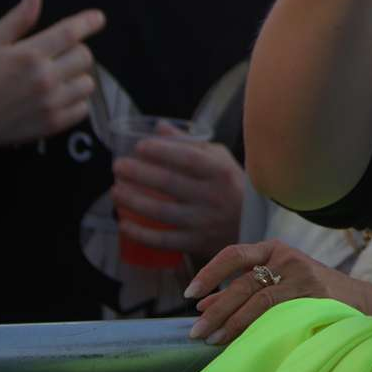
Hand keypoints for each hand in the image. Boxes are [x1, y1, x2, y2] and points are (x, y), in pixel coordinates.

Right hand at [0, 0, 104, 151]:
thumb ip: (17, 19)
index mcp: (29, 55)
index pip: (70, 33)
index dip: (88, 22)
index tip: (98, 18)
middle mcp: (44, 78)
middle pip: (85, 56)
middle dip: (75, 52)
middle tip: (58, 56)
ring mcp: (51, 103)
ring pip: (88, 82)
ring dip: (77, 77)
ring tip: (57, 78)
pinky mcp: (54, 123)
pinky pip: (84, 107)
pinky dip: (75, 101)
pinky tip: (57, 97)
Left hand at [111, 126, 246, 261]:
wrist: (256, 225)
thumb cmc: (233, 186)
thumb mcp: (220, 160)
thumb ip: (190, 144)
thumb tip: (159, 127)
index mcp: (221, 172)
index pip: (188, 158)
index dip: (161, 151)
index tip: (139, 146)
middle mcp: (214, 196)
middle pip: (169, 183)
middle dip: (138, 173)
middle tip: (117, 166)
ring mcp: (205, 222)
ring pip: (162, 212)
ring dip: (134, 201)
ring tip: (115, 191)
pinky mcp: (197, 243)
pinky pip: (163, 240)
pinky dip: (140, 233)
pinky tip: (123, 224)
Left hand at [183, 240, 363, 345]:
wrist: (358, 300)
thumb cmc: (311, 292)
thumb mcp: (276, 282)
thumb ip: (242, 290)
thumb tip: (202, 305)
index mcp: (274, 249)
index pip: (234, 254)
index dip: (210, 273)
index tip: (190, 294)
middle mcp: (285, 256)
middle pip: (241, 281)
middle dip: (214, 308)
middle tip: (196, 330)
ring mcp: (299, 274)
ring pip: (254, 297)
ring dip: (228, 321)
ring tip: (211, 339)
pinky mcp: (311, 292)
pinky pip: (272, 310)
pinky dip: (249, 325)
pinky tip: (236, 339)